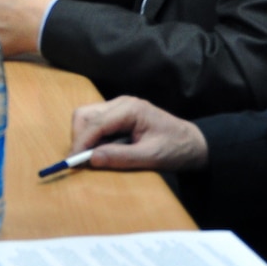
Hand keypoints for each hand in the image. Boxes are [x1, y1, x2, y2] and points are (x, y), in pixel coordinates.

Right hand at [69, 97, 208, 172]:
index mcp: (131, 109)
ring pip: (87, 117)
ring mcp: (119, 107)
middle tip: (81, 160)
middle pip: (85, 115)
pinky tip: (102, 151)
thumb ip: (121, 157)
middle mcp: (122, 103)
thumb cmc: (176, 149)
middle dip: (79, 137)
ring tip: (93, 157)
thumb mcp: (151, 157)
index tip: (73, 162)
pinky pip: (96, 123)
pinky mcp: (119, 115)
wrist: (194, 144)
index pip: (95, 123)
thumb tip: (92, 159)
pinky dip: (93, 137)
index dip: (81, 142)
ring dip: (84, 137)